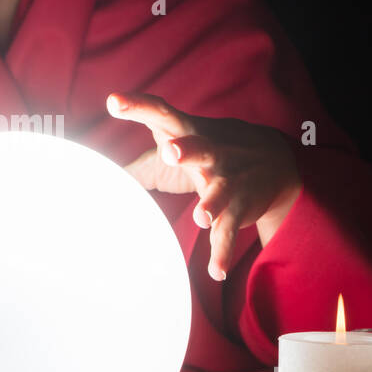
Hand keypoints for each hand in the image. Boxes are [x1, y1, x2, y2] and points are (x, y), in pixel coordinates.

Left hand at [107, 91, 300, 281]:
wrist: (274, 160)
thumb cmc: (205, 150)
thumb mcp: (173, 146)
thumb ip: (137, 164)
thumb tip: (97, 179)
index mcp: (186, 132)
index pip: (160, 113)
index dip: (137, 106)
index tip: (113, 102)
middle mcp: (209, 152)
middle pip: (197, 148)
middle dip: (184, 150)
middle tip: (168, 151)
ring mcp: (226, 180)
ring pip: (219, 191)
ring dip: (211, 204)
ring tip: (201, 217)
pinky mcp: (239, 207)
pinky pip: (229, 230)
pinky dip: (222, 251)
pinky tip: (215, 270)